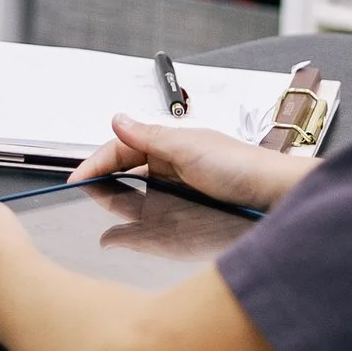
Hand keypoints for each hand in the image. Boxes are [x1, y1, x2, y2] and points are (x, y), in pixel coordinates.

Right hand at [66, 110, 304, 208]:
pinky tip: (132, 231)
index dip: (96, 163)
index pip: (121, 149)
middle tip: (82, 199)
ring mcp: (181, 186)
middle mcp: (173, 162)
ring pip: (138, 193)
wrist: (276, 197)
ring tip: (101, 217)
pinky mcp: (189, 209)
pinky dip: (139, 220)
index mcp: (170, 142)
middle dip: (104, 182)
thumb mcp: (188, 149)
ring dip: (120, 202)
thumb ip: (149, 138)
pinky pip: (155, 211)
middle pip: (126, 170)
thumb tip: (117, 119)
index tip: (76, 180)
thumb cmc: (242, 168)